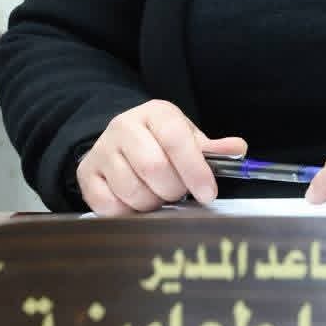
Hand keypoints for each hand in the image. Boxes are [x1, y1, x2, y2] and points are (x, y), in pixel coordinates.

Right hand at [76, 99, 245, 215]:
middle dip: (173, 189)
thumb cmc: (161, 143)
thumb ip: (212, 148)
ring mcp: (102, 150)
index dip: (195, 170)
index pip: (176, 139)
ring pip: (132, 190)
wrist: (121, 143)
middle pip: (153, 167)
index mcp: (155, 113)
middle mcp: (124, 126)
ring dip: (152, 203)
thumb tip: (239, 149)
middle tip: (179, 193)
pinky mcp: (86, 175)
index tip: (208, 193)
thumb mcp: (187, 139)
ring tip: (158, 195)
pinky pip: (110, 205)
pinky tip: (136, 202)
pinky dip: (128, 212)